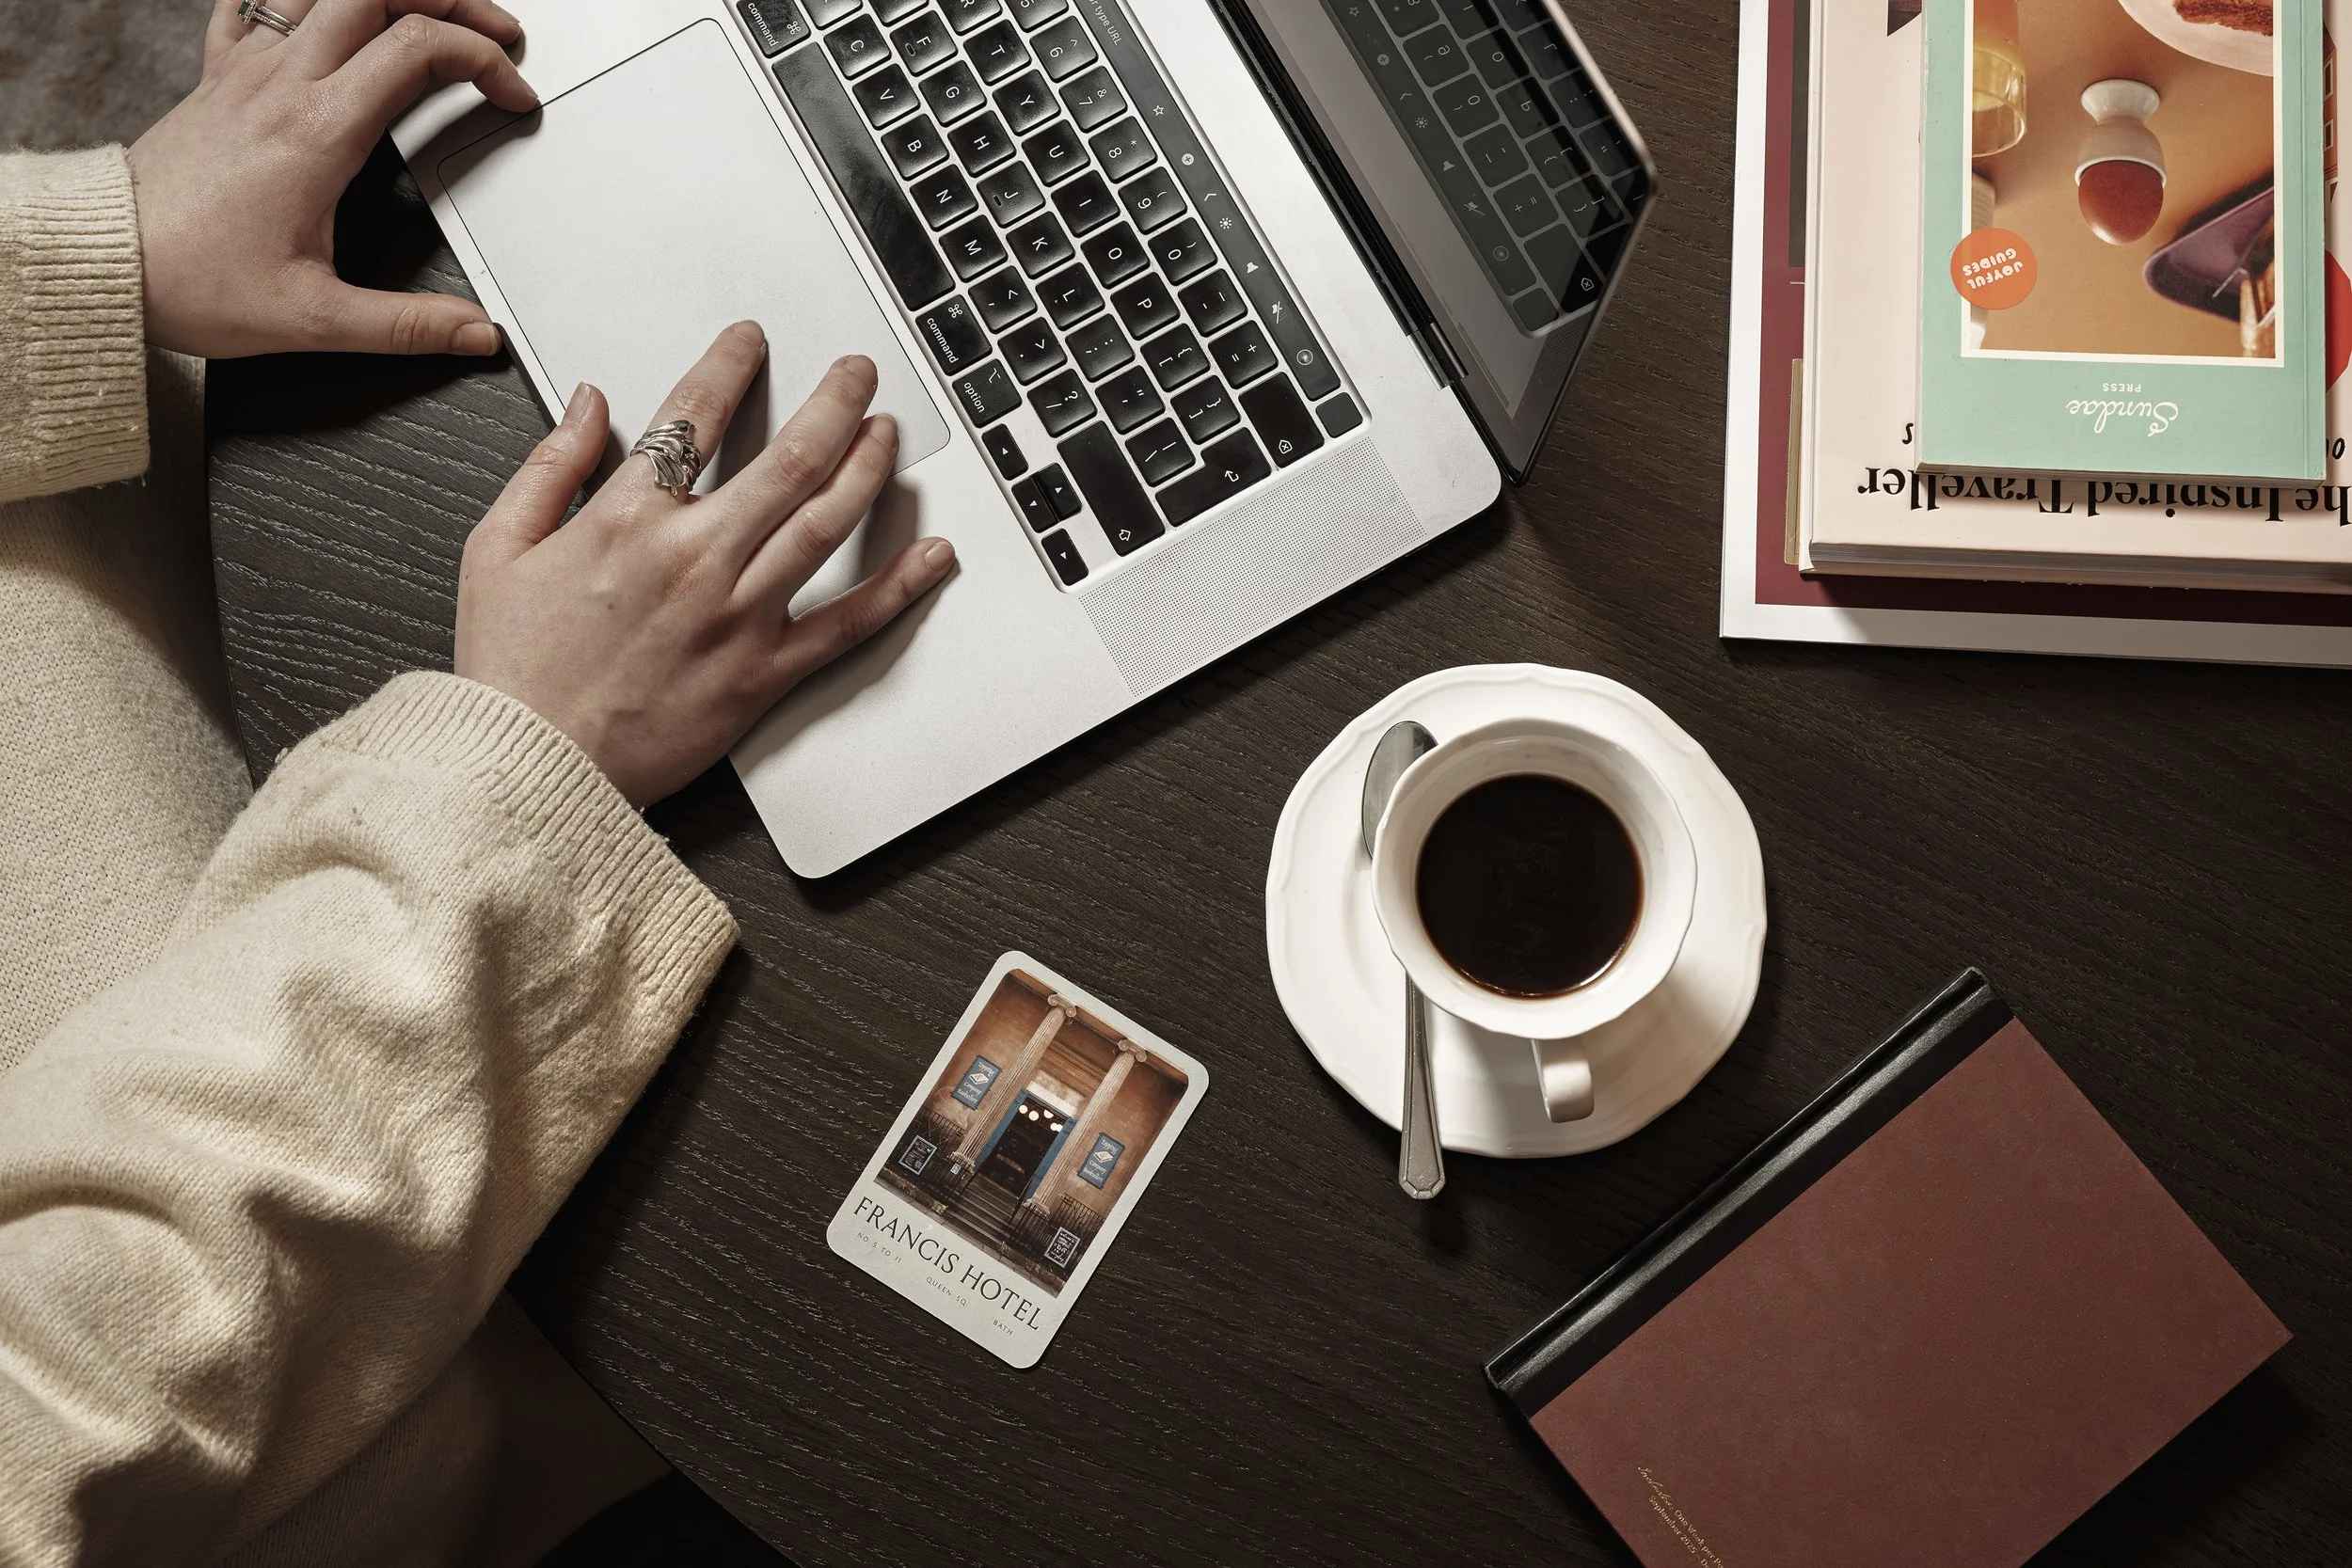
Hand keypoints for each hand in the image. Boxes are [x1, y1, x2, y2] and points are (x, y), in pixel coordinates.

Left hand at [126, 0, 538, 358]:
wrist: (104, 262)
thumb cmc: (191, 281)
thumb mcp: (312, 319)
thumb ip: (405, 326)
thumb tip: (476, 332)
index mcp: (318, 133)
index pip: (419, 51)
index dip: (484, 62)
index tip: (513, 97)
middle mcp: (282, 85)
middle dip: (451, 1)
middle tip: (491, 33)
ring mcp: (245, 71)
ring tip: (426, 11)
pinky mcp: (216, 79)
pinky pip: (256, 4)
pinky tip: (322, 13)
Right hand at [455, 324, 958, 807]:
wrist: (530, 766)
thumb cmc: (513, 668)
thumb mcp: (498, 546)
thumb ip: (550, 464)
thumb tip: (587, 401)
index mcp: (627, 519)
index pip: (694, 414)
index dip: (731, 364)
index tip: (752, 340)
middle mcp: (694, 558)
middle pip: (788, 458)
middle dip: (833, 401)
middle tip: (857, 372)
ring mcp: (737, 616)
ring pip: (826, 523)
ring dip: (868, 467)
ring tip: (888, 431)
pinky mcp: (764, 674)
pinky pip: (847, 623)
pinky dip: (898, 585)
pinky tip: (931, 553)